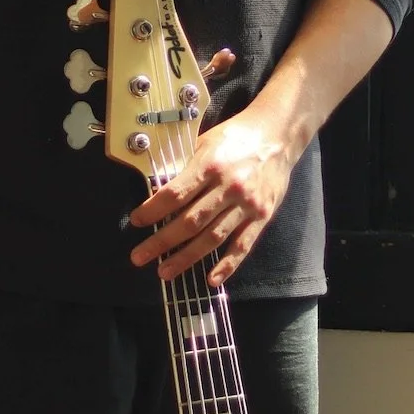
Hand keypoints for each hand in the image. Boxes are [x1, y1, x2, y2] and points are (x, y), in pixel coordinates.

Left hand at [128, 100, 301, 286]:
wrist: (277, 135)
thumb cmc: (236, 136)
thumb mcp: (205, 143)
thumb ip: (186, 169)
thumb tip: (159, 193)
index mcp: (210, 165)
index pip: (175, 194)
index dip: (153, 211)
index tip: (136, 222)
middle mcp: (228, 187)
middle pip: (190, 221)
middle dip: (162, 241)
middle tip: (139, 257)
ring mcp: (247, 204)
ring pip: (212, 237)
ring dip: (186, 258)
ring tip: (165, 271)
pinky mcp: (262, 216)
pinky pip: (243, 245)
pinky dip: (227, 265)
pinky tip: (211, 279)